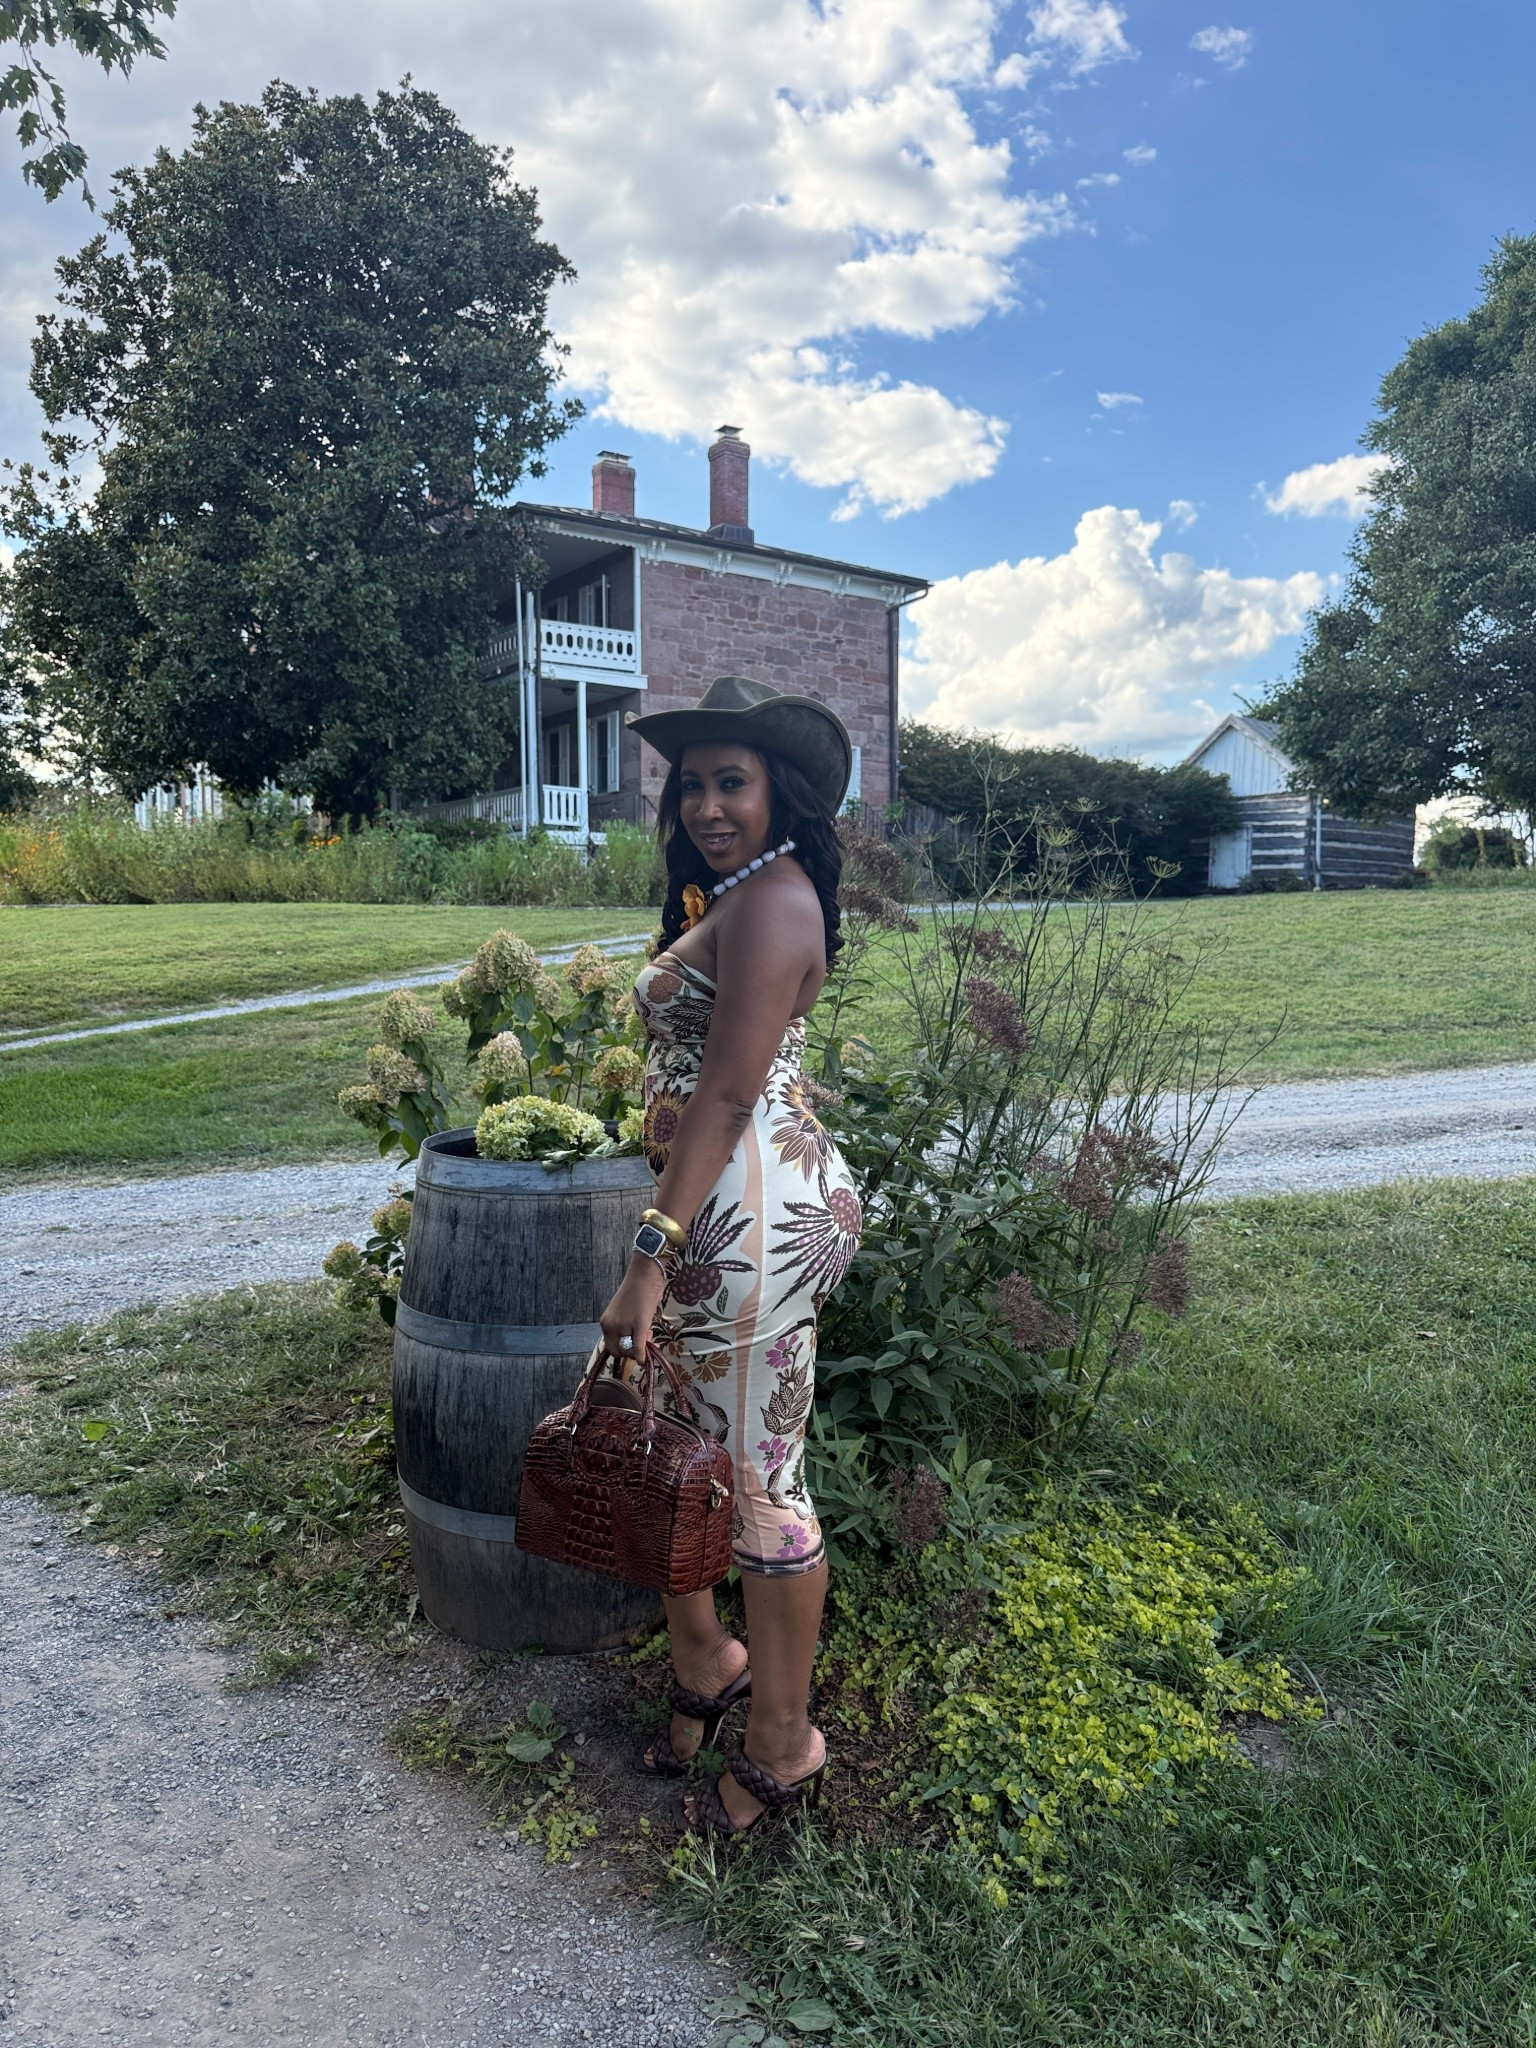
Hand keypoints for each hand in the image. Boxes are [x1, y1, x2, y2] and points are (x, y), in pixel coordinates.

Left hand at [599, 1253, 669, 1368]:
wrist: (644, 1275)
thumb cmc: (637, 1291)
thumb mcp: (625, 1313)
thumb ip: (624, 1328)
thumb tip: (634, 1346)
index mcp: (605, 1323)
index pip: (611, 1347)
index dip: (624, 1350)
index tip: (636, 1345)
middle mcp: (610, 1325)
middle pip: (619, 1352)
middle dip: (632, 1352)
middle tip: (645, 1340)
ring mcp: (623, 1325)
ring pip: (629, 1351)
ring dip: (640, 1350)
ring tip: (649, 1334)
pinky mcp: (638, 1324)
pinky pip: (639, 1347)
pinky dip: (642, 1356)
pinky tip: (646, 1359)